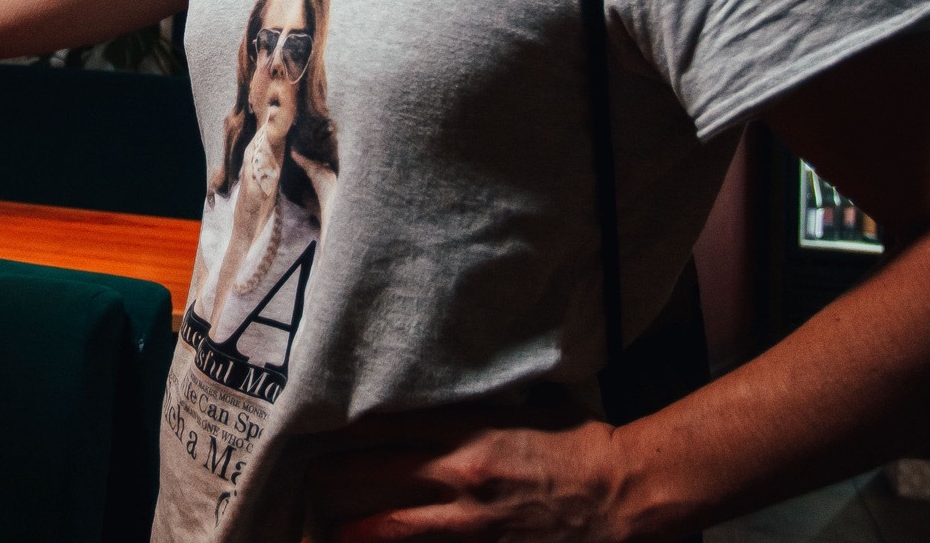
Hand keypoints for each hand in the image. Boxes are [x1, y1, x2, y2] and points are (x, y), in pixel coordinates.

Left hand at [306, 405, 637, 541]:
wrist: (622, 493)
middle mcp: (462, 473)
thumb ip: (483, 409)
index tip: (322, 429)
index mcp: (471, 430)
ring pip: (393, 527)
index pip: (391, 424)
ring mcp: (472, 520)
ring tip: (327, 534)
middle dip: (334, 476)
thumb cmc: (581, 444)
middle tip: (307, 479)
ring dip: (355, 531)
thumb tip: (448, 400)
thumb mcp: (528, 408)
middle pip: (378, 472)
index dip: (350, 429)